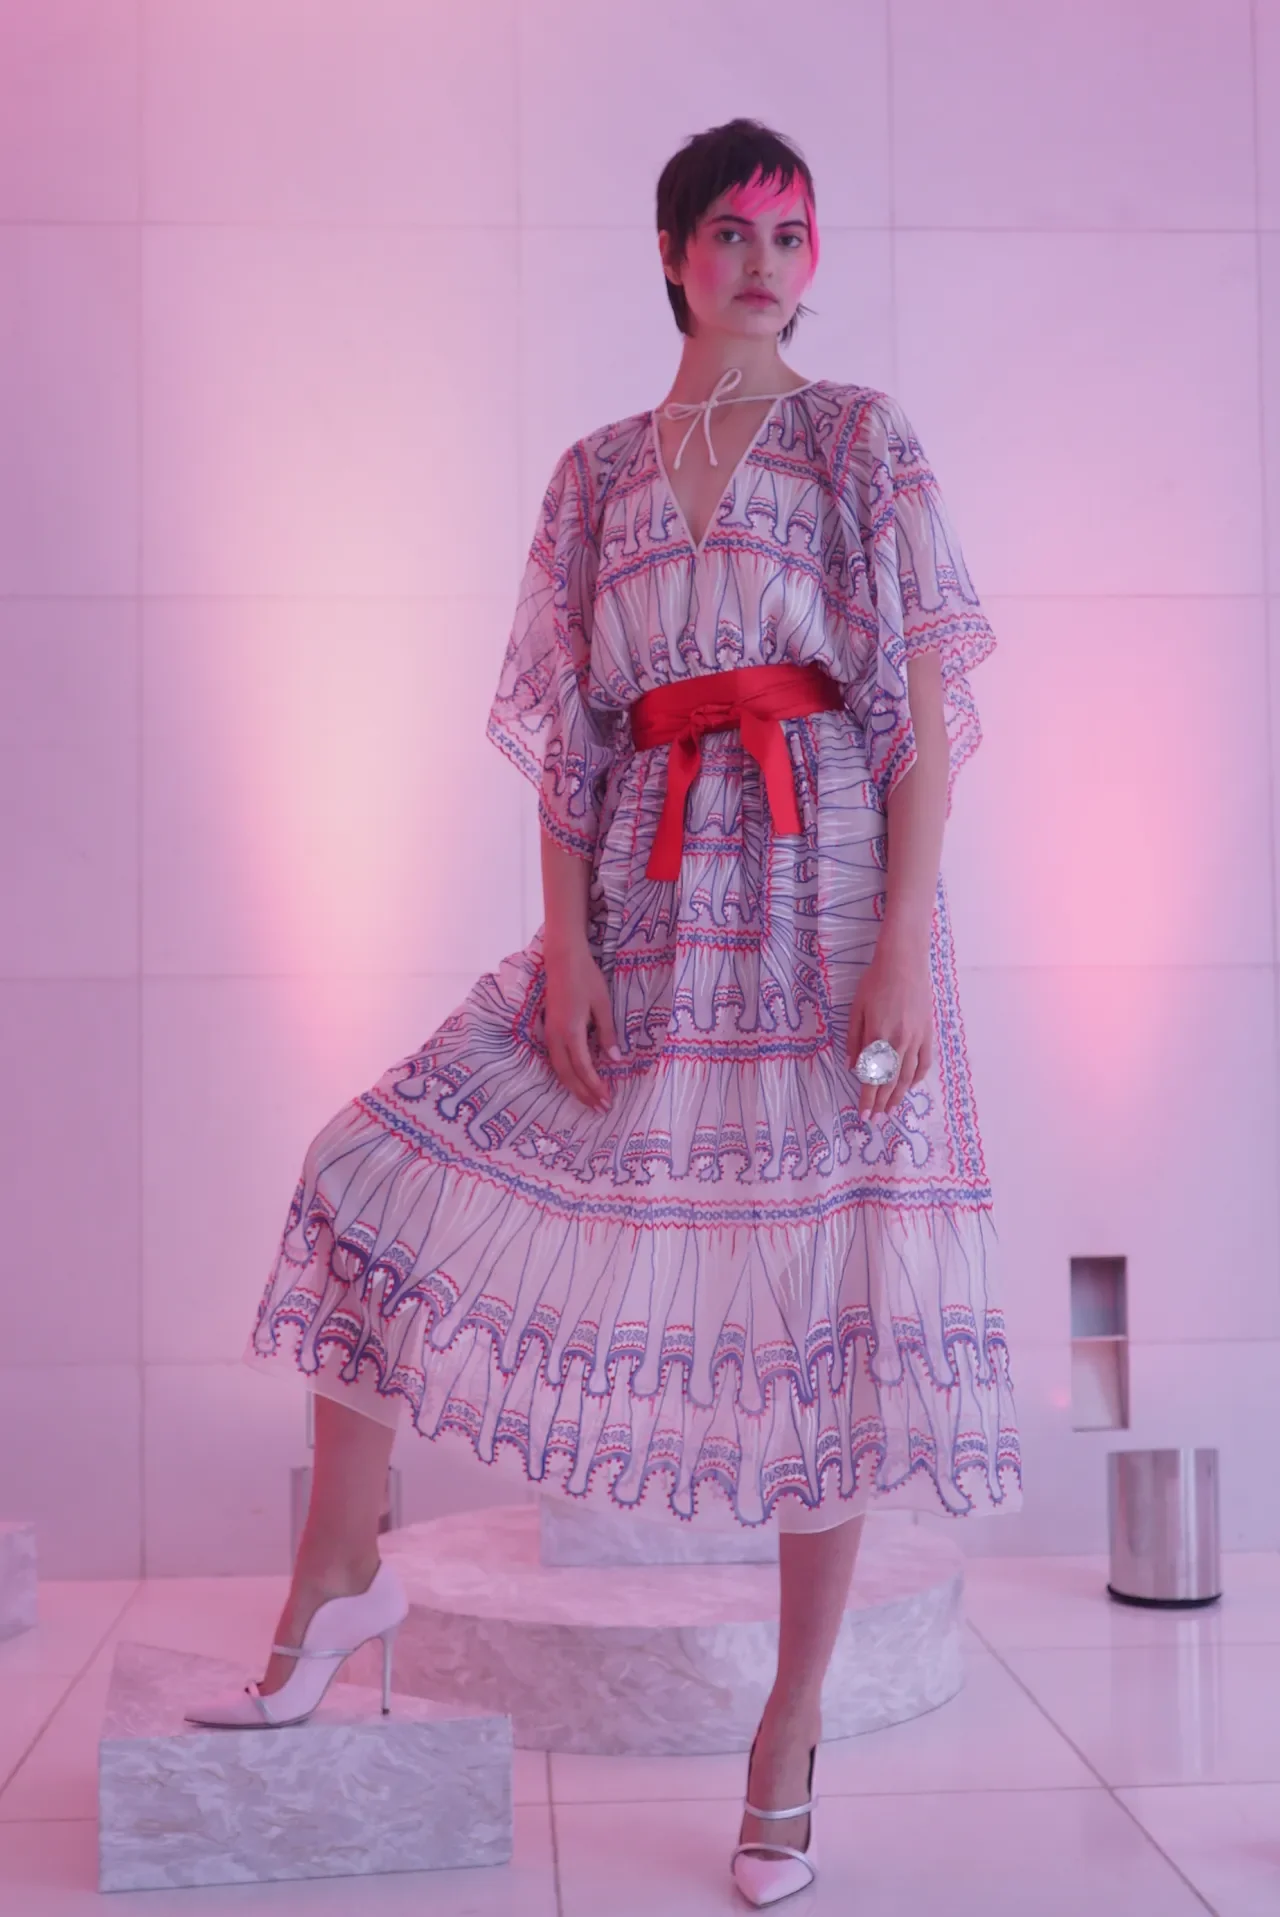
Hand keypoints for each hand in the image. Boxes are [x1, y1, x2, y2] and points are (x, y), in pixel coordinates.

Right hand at [542, 937, 619, 1112]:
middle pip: (568, 1074)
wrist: (562, 959)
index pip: (583, 1067)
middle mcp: (556, 1037)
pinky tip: (574, 1081)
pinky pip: (555, 1060)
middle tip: (600, 1108)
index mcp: (570, 1031)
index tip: (607, 1100)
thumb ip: (607, 1033)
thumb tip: (615, 1060)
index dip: (594, 1086)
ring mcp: (549, 1033)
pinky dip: (566, 1075)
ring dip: (573, 1087)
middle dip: (584, 1094)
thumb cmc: (586, 978)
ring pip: (558, 1069)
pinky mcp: (548, 1029)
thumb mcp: (602, 1005)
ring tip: (588, 1100)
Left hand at [847, 925, 933, 1122]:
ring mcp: (916, 1038)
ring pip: (908, 1075)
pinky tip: (910, 1085)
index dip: (867, 1098)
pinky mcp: (928, 1032)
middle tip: (875, 1119)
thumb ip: (854, 1039)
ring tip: (891, 1109)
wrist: (905, 962)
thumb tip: (853, 1067)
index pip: (872, 1076)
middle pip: (890, 1081)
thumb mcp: (857, 1008)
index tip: (863, 1114)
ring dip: (898, 1095)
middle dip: (881, 1103)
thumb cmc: (875, 981)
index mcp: (877, 1036)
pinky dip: (918, 1077)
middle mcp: (898, 1041)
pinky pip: (924, 1061)